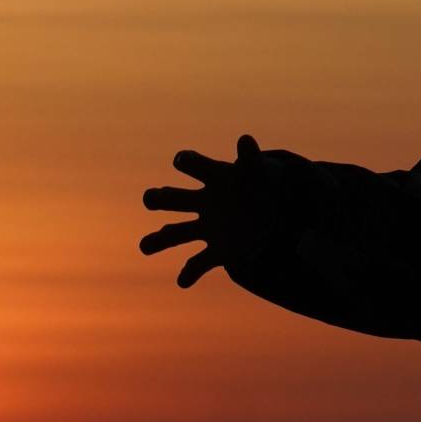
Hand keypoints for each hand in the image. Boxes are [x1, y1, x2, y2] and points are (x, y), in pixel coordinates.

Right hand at [138, 135, 307, 288]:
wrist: (276, 209)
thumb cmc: (262, 184)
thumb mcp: (260, 171)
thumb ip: (251, 158)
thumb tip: (244, 140)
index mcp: (214, 178)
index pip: (193, 165)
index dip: (186, 161)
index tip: (181, 160)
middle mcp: (205, 202)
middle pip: (174, 199)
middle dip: (160, 198)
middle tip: (151, 199)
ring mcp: (209, 228)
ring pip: (177, 234)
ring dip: (159, 240)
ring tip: (144, 247)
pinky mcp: (220, 251)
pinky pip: (199, 263)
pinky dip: (191, 272)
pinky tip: (182, 282)